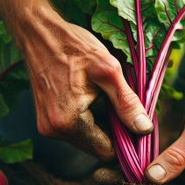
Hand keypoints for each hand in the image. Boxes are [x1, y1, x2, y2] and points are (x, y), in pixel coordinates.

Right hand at [19, 9, 152, 159]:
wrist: (39, 33)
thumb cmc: (73, 46)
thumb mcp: (108, 71)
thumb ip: (127, 103)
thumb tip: (144, 129)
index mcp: (68, 121)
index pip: (105, 152)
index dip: (124, 142)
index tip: (134, 123)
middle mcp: (54, 130)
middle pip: (96, 147)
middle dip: (113, 131)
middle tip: (119, 103)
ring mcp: (47, 127)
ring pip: (86, 139)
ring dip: (101, 124)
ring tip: (102, 96)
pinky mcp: (46, 121)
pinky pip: (76, 130)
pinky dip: (88, 119)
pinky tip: (91, 97)